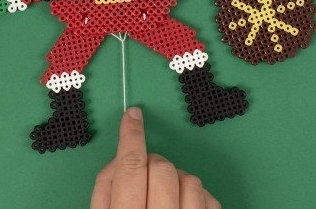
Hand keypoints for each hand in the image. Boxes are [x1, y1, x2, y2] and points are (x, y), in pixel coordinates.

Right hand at [91, 107, 220, 207]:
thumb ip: (105, 187)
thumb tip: (118, 158)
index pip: (131, 165)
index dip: (131, 135)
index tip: (133, 116)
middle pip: (161, 167)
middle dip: (153, 165)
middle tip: (144, 182)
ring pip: (190, 179)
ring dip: (177, 181)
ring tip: (166, 200)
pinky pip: (209, 196)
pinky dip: (196, 197)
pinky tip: (183, 207)